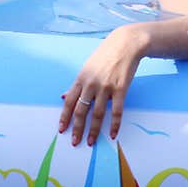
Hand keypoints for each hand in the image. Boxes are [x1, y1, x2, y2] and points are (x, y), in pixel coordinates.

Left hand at [59, 25, 146, 145]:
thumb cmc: (106, 56)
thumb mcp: (87, 68)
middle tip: (75, 142)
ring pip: (97, 114)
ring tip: (91, 142)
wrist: (125, 45)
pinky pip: (116, 111)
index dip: (64, 117)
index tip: (62, 130)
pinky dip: (114, 124)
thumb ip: (76, 85)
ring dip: (94, 130)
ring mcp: (106, 87)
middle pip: (81, 111)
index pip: (69, 102)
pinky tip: (112, 134)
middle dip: (77, 128)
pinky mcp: (120, 89)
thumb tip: (62, 97)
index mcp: (80, 79)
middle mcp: (91, 84)